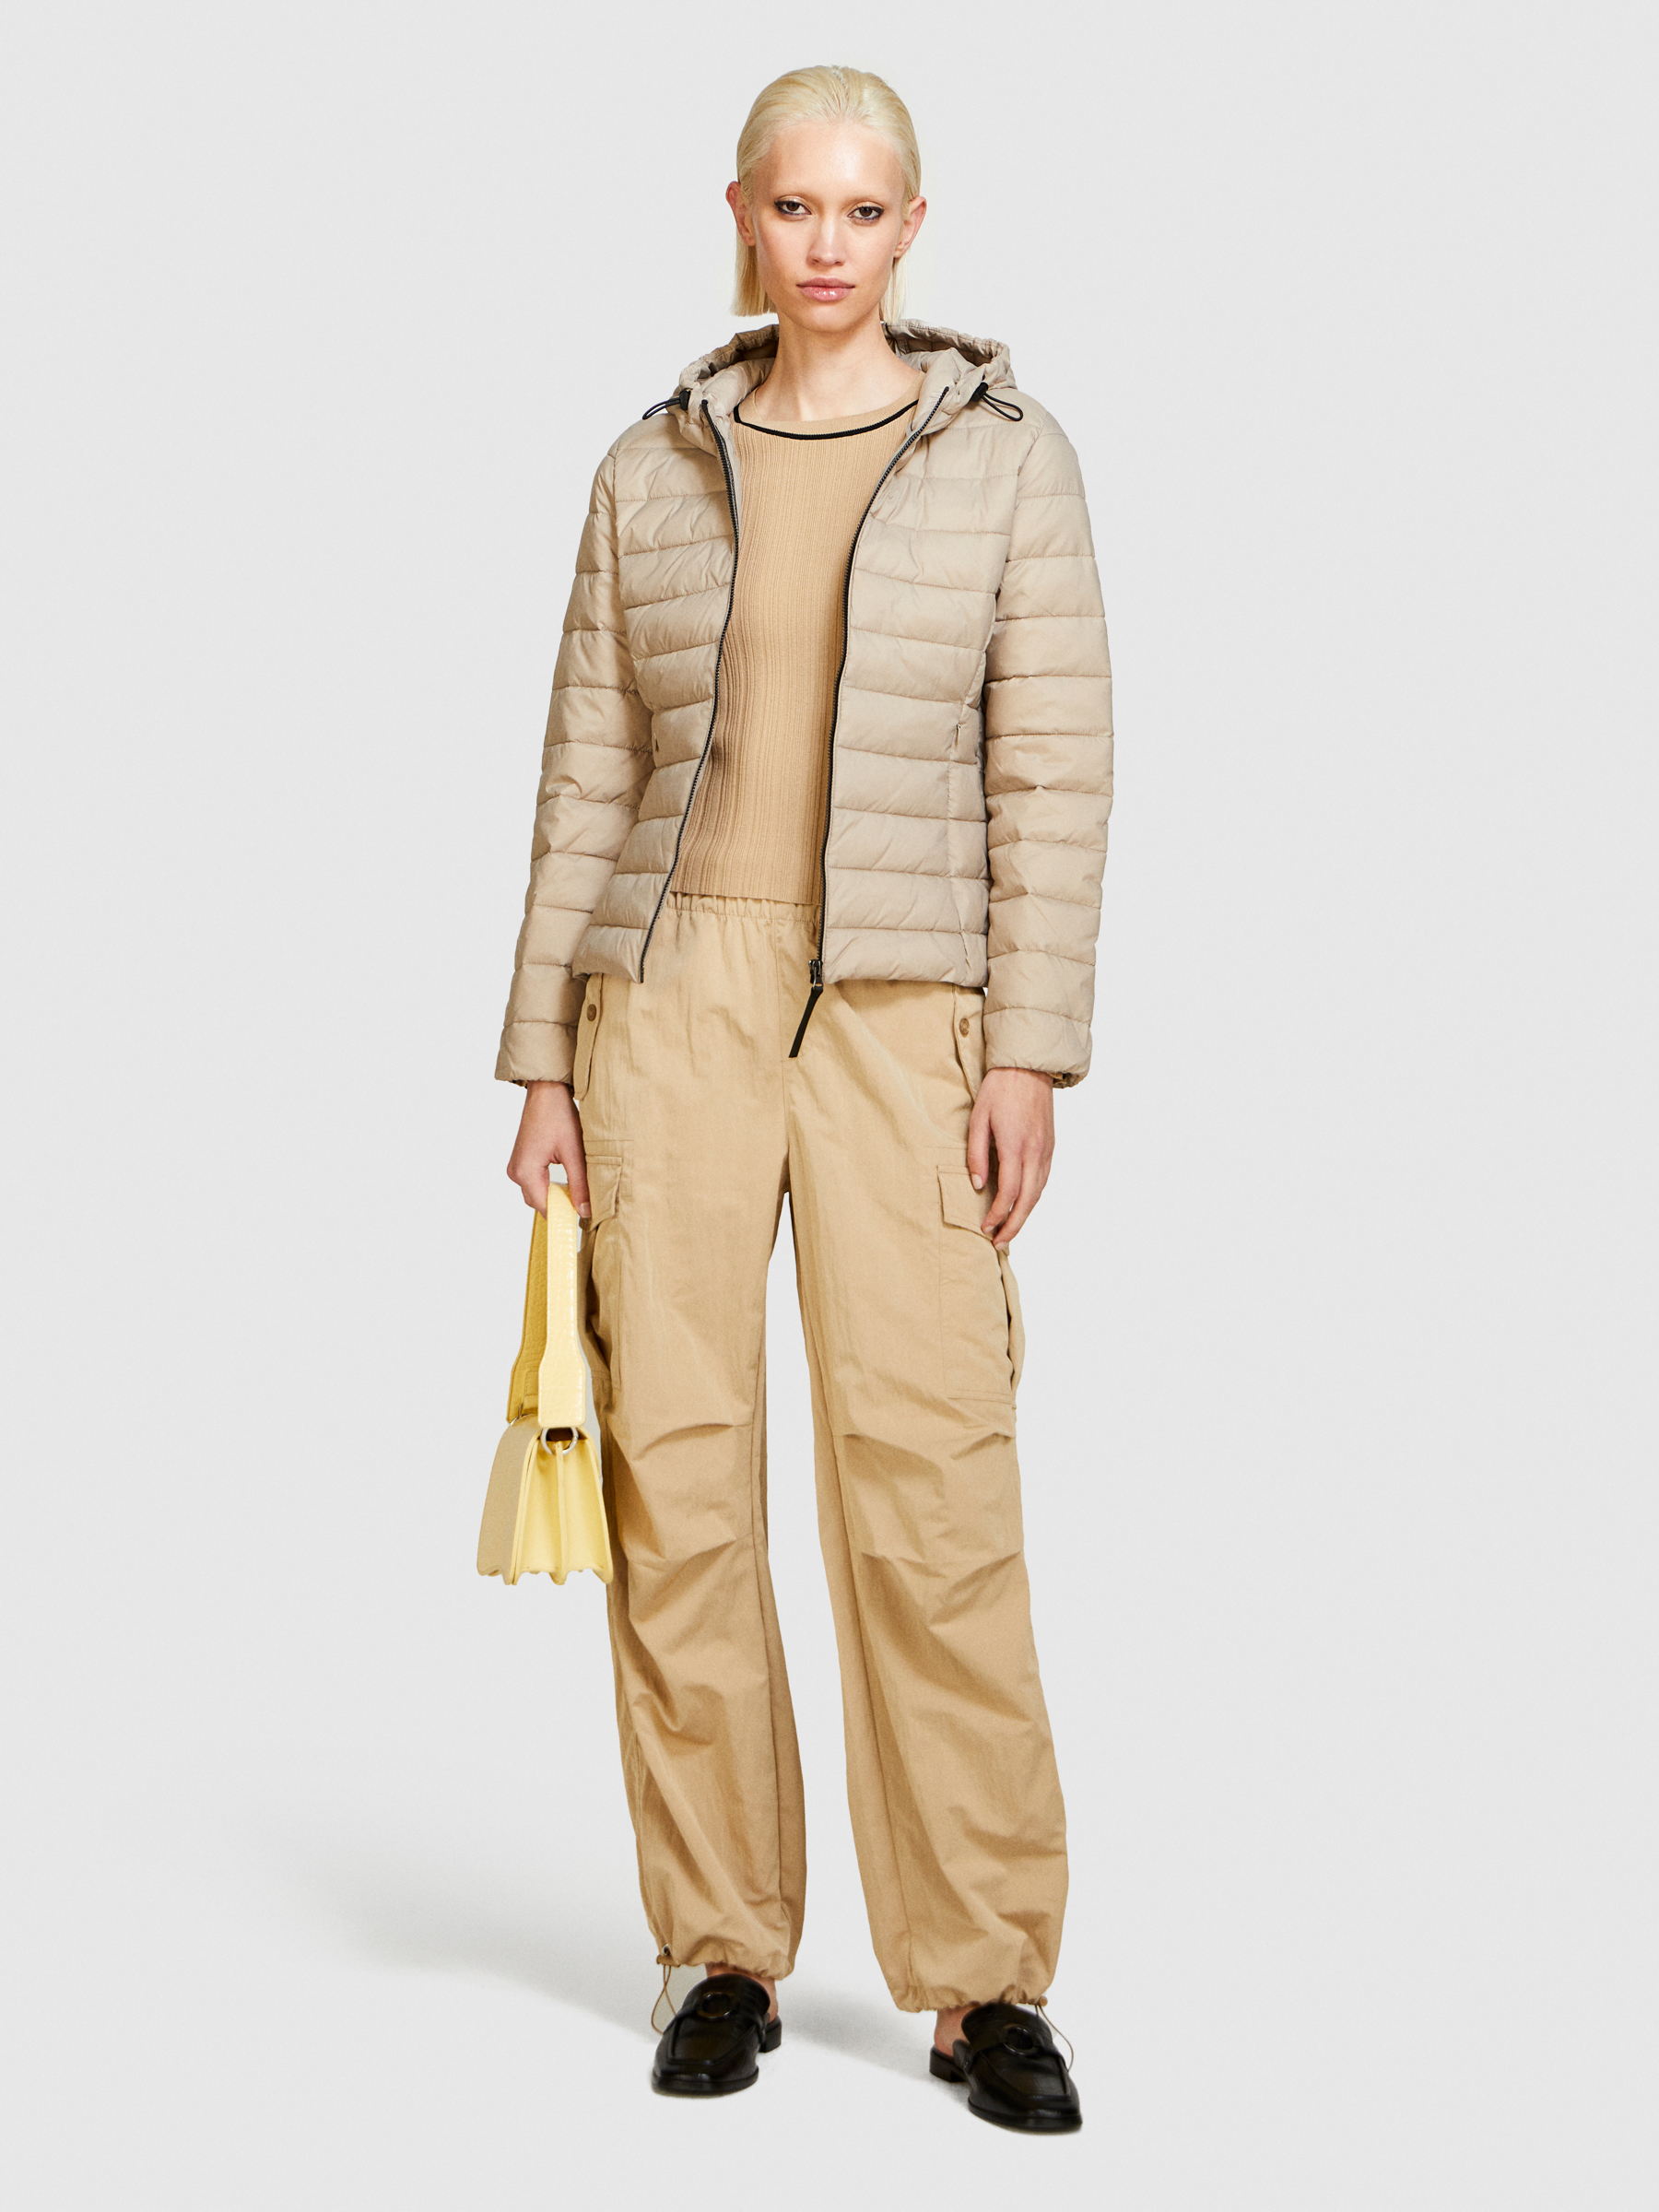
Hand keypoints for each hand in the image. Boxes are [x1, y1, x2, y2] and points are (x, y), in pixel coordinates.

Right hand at [506, 1080, 588, 1216]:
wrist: (546, 1092)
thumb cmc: (558, 1116)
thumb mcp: (575, 1153)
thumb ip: (580, 1184)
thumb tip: (585, 1211)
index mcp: (526, 1171)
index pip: (543, 1207)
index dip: (563, 1214)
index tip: (582, 1219)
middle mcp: (516, 1172)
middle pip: (539, 1202)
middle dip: (560, 1205)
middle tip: (584, 1204)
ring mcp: (516, 1166)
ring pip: (537, 1193)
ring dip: (556, 1195)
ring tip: (578, 1189)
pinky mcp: (521, 1160)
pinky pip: (535, 1182)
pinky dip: (550, 1185)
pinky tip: (568, 1179)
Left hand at [967, 1068, 1054, 1247]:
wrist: (1028, 1067)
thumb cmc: (998, 1090)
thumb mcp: (977, 1119)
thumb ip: (976, 1155)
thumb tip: (977, 1186)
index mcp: (1016, 1146)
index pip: (1008, 1192)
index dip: (997, 1215)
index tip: (985, 1228)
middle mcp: (1036, 1152)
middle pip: (1028, 1200)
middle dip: (1014, 1226)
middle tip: (999, 1243)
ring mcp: (1047, 1150)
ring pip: (1039, 1193)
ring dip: (1025, 1216)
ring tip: (1009, 1231)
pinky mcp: (1051, 1146)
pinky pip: (1044, 1180)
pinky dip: (1034, 1198)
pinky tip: (1023, 1206)